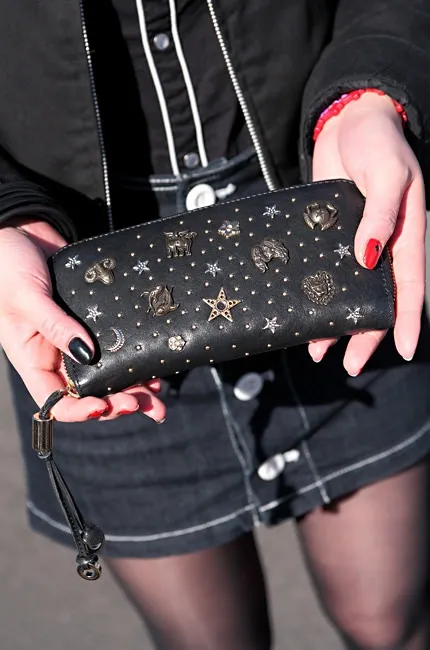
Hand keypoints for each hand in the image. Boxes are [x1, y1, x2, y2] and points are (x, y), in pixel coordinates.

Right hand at [0, 219, 165, 421]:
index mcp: (33, 359)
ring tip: (159, 395)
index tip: (105, 408)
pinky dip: (135, 357)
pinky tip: (153, 363)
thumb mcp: (27, 297)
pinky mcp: (94, 322)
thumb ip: (55, 326)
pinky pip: (117, 346)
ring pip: (108, 374)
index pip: (55, 401)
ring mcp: (77, 339)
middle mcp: (56, 355)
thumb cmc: (9, 265)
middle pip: (90, 393)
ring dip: (134, 387)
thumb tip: (88, 354)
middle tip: (151, 407)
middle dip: (119, 403)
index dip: (80, 411)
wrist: (24, 230)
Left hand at [311, 92, 425, 374]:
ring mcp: (352, 242)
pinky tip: (302, 311)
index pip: (409, 284)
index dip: (408, 319)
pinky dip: (314, 292)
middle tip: (350, 364)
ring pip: (346, 292)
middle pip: (375, 299)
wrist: (347, 120)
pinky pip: (322, 271)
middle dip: (365, 334)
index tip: (404, 349)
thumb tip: (367, 256)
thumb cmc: (378, 142)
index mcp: (405, 234)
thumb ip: (380, 214)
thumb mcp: (389, 174)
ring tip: (318, 350)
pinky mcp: (326, 235)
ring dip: (335, 322)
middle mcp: (380, 245)